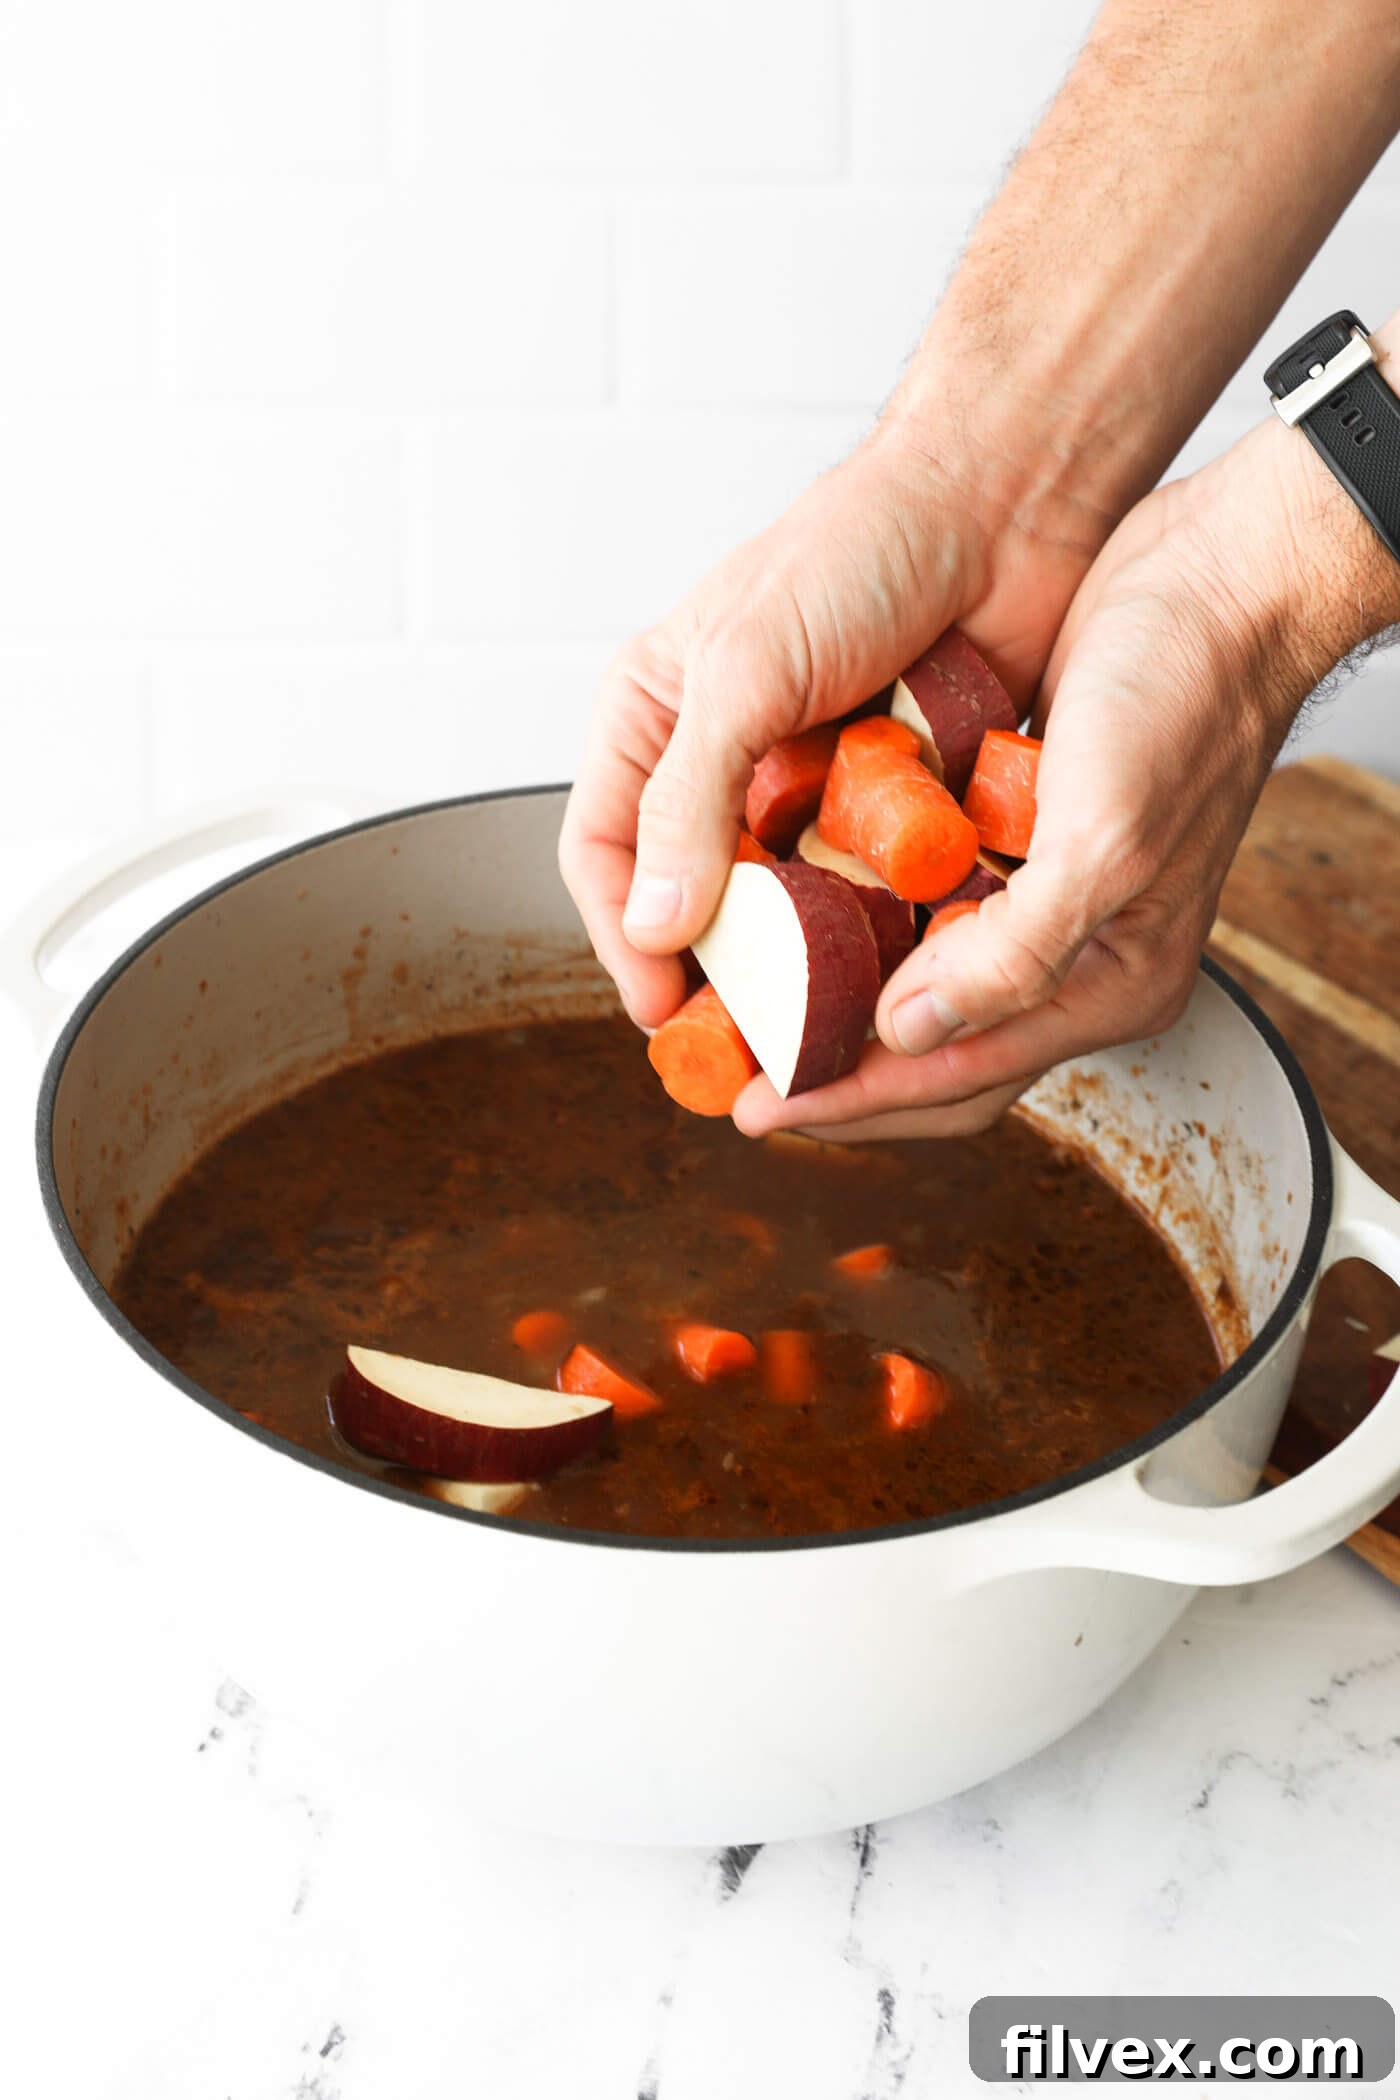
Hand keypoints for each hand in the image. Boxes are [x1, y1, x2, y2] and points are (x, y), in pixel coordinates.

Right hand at [558, 412, 1099, 1029]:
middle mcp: (723, 764)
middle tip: (738, 1038)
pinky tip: (886, 967)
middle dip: (712, 972)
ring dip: (795, 965)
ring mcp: (808, 791)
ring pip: (781, 911)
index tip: (661, 1006)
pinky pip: (866, 894)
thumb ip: (691, 796)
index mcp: (656, 718)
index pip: (605, 855)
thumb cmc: (862, 547)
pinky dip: (871, 933)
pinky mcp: (887, 809)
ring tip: (815, 1019)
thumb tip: (655, 922)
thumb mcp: (748, 668)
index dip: (623, 940)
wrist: (1005, 505)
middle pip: (691, 900)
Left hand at [736, 409, 1399, 1139]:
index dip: (849, 1098)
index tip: (758, 1106)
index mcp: (1112, 985)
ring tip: (753, 1005)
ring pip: (926, 992)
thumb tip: (908, 1033)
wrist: (1222, 581)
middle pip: (938, 1059)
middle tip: (739, 1073)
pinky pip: (930, 916)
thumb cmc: (1183, 698)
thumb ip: (1014, 955)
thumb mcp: (1104, 836)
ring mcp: (1049, 908)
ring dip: (846, 1005)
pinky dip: (868, 930)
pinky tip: (802, 914)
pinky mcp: (1022, 848)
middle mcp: (1081, 962)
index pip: (957, 1079)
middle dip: (840, 1074)